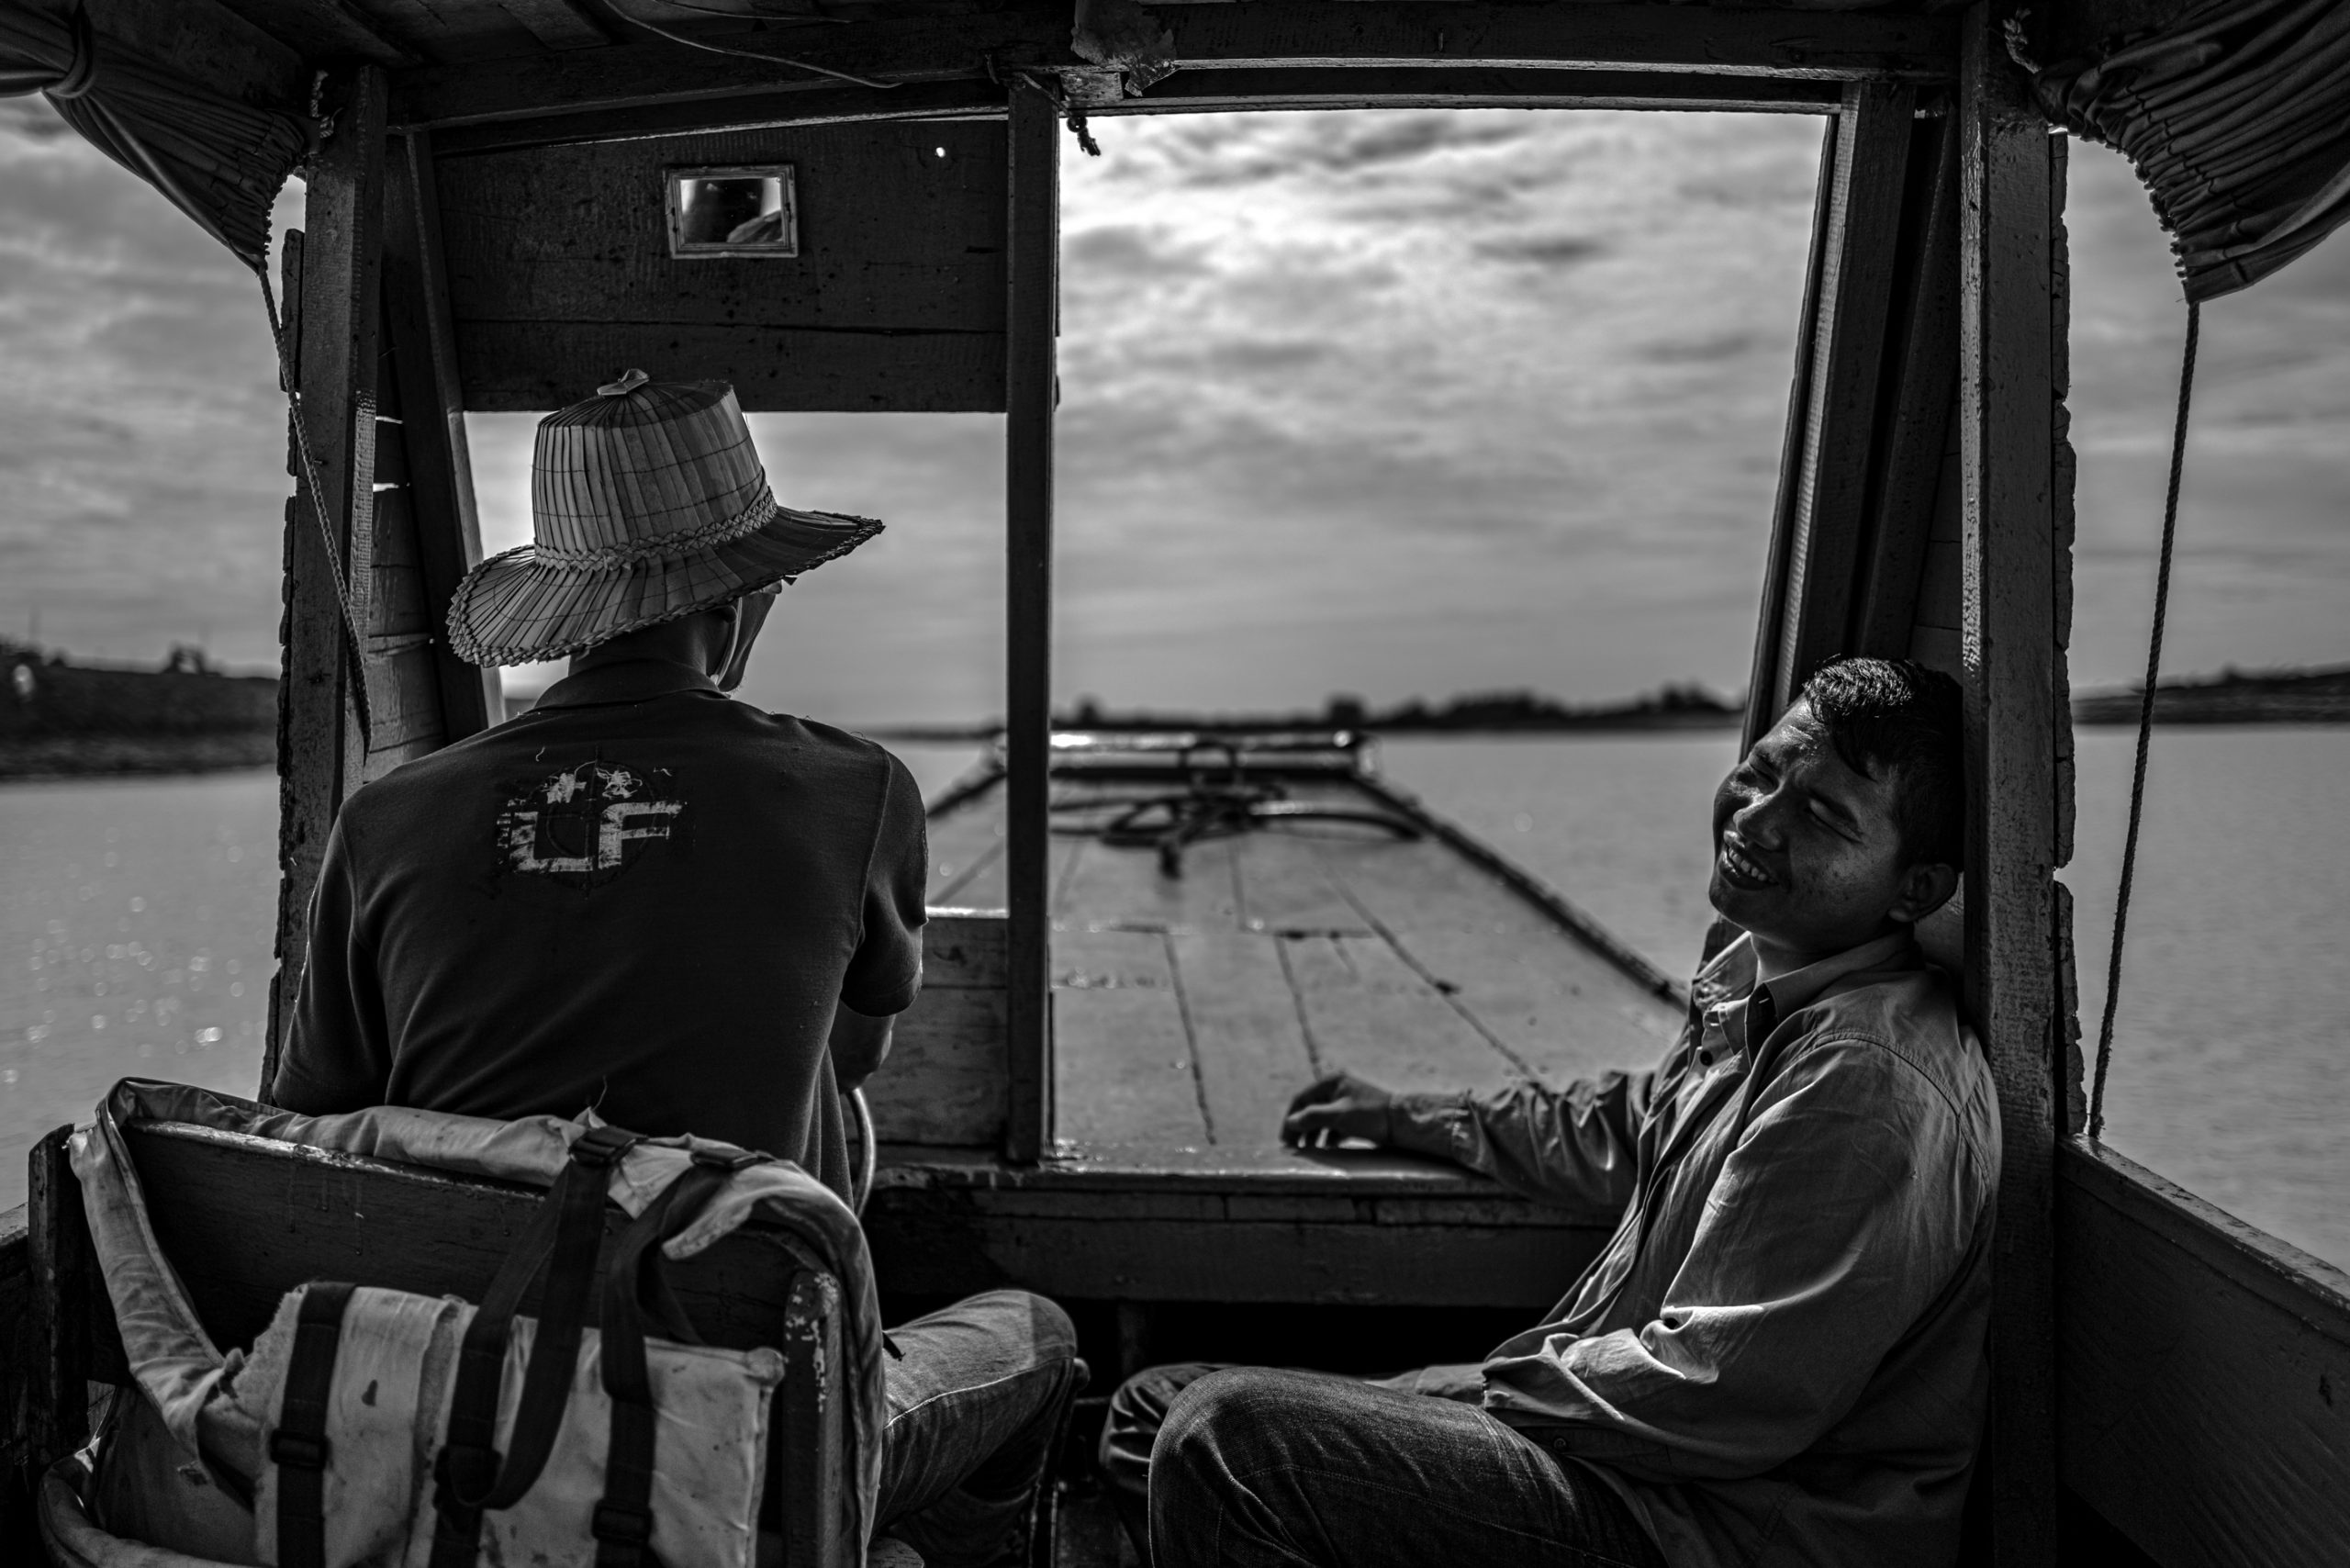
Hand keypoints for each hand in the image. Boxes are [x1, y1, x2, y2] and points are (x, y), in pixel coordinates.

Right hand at [1281, 1072, 1396, 1148]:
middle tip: (1294, 1148)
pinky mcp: (1356, 1113)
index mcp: (1331, 1081)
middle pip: (1311, 1108)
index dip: (1290, 1119)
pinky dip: (1329, 1134)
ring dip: (1314, 1133)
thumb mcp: (1338, 1116)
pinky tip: (1328, 1146)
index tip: (1285, 1138)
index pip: (1302, 1099)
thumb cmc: (1370, 1115)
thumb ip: (1312, 1117)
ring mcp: (1347, 1100)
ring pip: (1323, 1117)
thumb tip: (1291, 1122)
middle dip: (1301, 1128)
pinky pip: (1336, 1123)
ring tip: (1309, 1149)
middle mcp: (1337, 1088)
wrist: (1403, 1122)